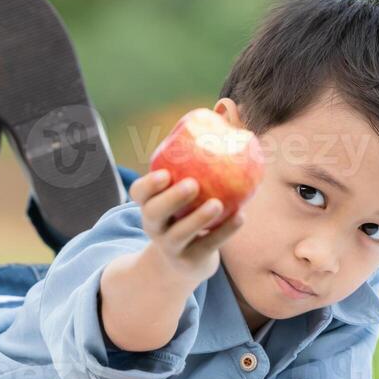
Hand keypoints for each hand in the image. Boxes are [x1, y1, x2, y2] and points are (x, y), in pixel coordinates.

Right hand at [128, 169, 244, 283]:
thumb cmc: (186, 216)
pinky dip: (224, 232)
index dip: (148, 184)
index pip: (138, 193)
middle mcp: (154, 226)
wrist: (182, 264)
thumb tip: (225, 114)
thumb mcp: (181, 198)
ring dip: (198, 218)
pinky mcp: (191, 261)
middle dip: (171, 198)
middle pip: (153, 213)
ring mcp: (171, 247)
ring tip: (217, 203)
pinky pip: (207, 246)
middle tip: (193, 184)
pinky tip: (240, 217)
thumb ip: (194, 166)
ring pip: (179, 234)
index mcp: (150, 205)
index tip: (165, 174)